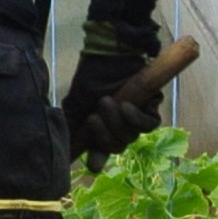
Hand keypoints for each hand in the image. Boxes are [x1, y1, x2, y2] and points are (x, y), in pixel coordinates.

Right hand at [61, 48, 160, 165]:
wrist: (109, 53)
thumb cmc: (92, 76)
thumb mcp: (76, 104)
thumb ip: (72, 127)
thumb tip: (66, 151)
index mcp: (101, 127)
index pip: (100, 151)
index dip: (97, 159)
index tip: (93, 165)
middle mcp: (118, 125)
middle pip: (117, 146)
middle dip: (104, 135)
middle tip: (94, 118)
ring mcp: (135, 117)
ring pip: (131, 137)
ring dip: (117, 123)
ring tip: (107, 103)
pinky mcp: (151, 107)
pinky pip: (148, 125)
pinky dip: (135, 118)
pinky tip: (125, 106)